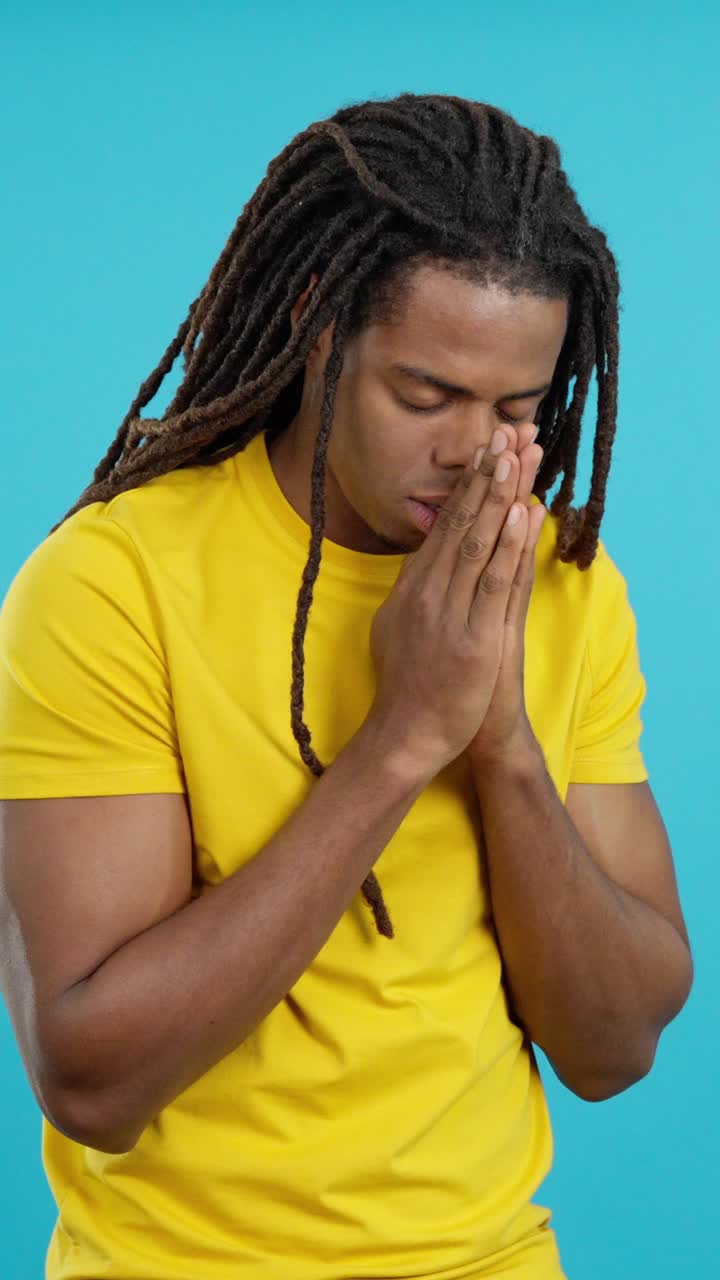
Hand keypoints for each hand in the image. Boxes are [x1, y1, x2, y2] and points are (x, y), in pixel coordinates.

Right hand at [368, 428, 539, 779]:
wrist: (406, 734)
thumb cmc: (407, 684)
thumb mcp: (397, 625)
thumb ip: (413, 590)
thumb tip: (422, 558)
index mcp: (413, 586)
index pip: (443, 524)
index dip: (469, 484)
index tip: (487, 448)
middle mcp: (428, 592)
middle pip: (461, 522)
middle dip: (487, 475)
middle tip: (506, 432)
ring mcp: (450, 614)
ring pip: (478, 543)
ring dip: (499, 496)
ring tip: (515, 455)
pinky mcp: (474, 639)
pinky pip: (494, 584)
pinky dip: (508, 546)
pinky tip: (518, 513)